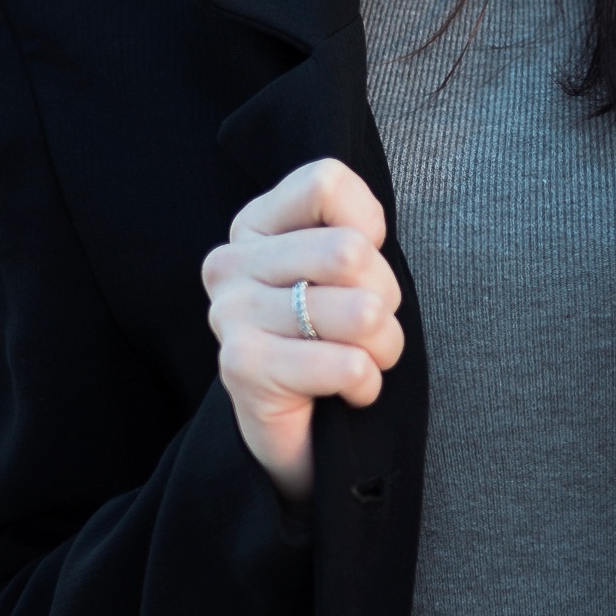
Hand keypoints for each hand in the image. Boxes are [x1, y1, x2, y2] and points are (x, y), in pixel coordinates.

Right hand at [201, 158, 407, 501]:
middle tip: (366, 327)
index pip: (326, 181)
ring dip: (383, 345)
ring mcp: (230, 314)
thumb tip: (366, 235)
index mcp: (254, 224)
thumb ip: (353, 228)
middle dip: (385, 296)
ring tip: (359, 359)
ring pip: (361, 311)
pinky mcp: (241, 367)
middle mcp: (230, 263)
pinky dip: (367, 384)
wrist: (301, 434)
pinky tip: (345, 392)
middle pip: (352, 250)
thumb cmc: (335, 338)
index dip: (369, 225)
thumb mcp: (347, 269)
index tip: (356, 267)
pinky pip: (348, 364)